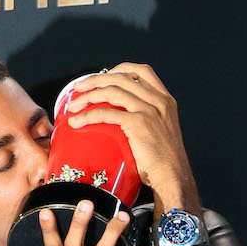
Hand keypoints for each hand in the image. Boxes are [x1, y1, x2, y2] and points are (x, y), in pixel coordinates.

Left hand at [64, 63, 201, 215]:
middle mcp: (158, 101)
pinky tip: (77, 121)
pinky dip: (88, 115)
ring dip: (88, 96)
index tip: (103, 75)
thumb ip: (145, 118)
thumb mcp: (160, 131)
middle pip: (121, 78)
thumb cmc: (162, 161)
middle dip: (95, 80)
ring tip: (73, 105)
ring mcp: (149, 110)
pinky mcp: (139, 123)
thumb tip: (118, 116)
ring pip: (112, 91)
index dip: (120, 69)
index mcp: (165, 100)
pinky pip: (107, 113)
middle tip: (79, 88)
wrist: (172, 176)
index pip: (142, 71)